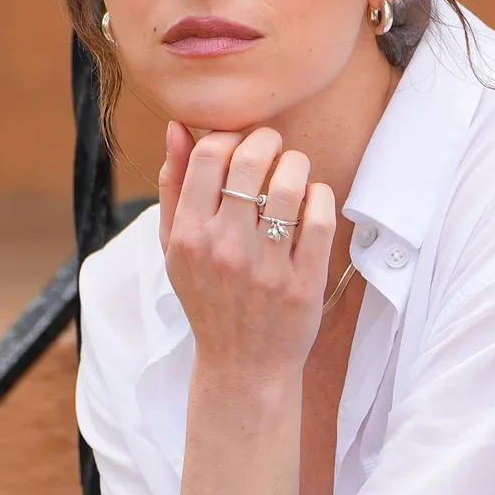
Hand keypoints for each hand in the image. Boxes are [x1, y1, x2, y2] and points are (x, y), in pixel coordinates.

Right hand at [159, 119, 337, 391]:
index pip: (209, 154)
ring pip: (290, 183)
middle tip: (274, 153)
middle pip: (251, 159)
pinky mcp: (303, 283)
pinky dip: (320, 196)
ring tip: (294, 174)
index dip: (230, 136)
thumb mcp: (175, 249)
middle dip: (268, 142)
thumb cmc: (208, 300)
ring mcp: (266, 268)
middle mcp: (224, 249)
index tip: (241, 148)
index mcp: (189, 236)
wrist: (242, 367)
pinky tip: (312, 202)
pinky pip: (321, 216)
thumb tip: (177, 128)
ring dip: (297, 165)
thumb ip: (173, 187)